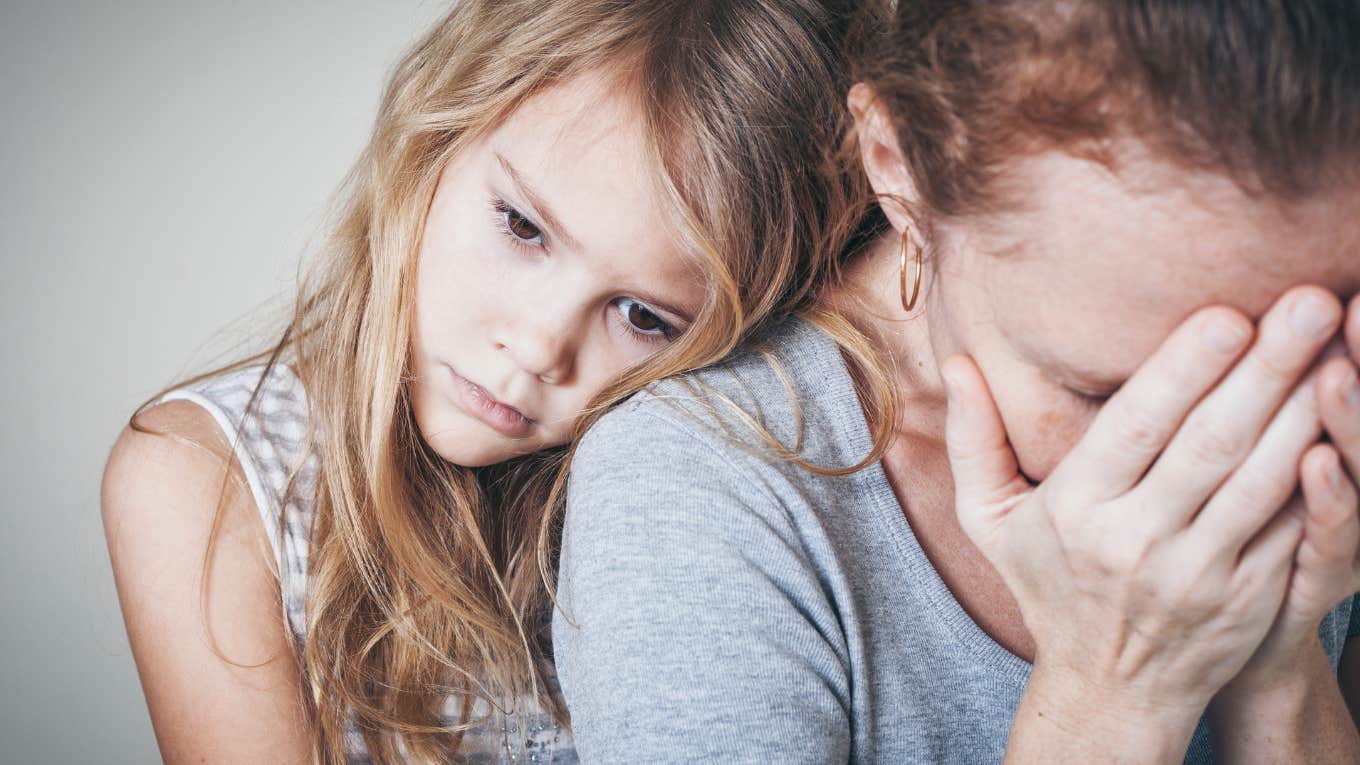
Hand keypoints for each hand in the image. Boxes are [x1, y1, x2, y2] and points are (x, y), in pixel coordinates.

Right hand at [943, 287, 1342, 728]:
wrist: (1108, 691)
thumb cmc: (1048, 584)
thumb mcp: (990, 519)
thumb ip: (973, 439)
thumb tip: (955, 364)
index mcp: (1076, 509)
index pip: (1135, 429)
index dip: (1184, 371)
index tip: (1229, 314)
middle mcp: (1137, 541)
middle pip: (1212, 443)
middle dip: (1268, 369)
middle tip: (1312, 303)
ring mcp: (1201, 574)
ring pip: (1263, 480)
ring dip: (1308, 411)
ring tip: (1342, 347)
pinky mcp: (1251, 598)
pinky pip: (1292, 527)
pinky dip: (1323, 475)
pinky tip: (1342, 423)